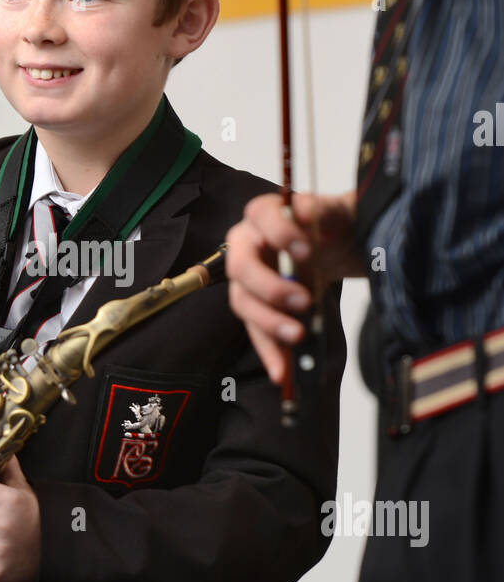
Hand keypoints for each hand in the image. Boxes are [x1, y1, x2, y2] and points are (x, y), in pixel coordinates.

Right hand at [225, 190, 364, 383]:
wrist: (339, 247)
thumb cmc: (333, 226)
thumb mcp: (339, 211)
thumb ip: (323, 208)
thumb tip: (303, 211)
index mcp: (264, 213)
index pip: (261, 216)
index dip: (280, 233)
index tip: (306, 250)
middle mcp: (246, 244)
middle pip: (242, 267)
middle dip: (271, 287)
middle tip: (304, 300)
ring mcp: (247, 279)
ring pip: (244, 303)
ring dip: (269, 322)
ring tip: (298, 336)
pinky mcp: (257, 308)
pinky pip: (255, 331)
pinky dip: (269, 352)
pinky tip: (281, 372)